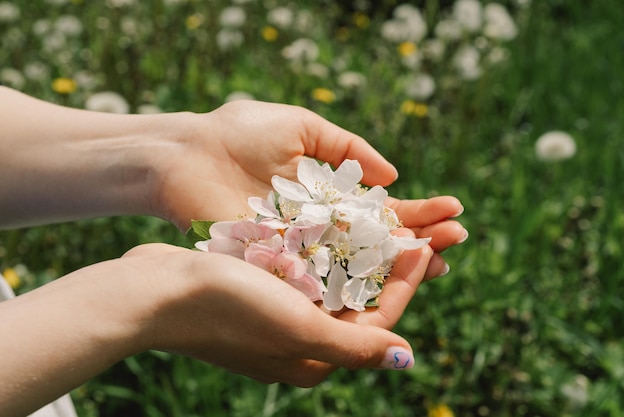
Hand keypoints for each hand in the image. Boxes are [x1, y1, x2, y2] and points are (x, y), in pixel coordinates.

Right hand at [122, 242, 434, 385]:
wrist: (156, 290)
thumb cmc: (226, 307)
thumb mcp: (297, 328)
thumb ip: (354, 346)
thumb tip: (407, 358)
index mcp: (314, 357)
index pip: (379, 320)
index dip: (407, 283)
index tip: (425, 245)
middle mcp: (300, 341)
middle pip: (361, 300)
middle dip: (391, 267)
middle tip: (419, 232)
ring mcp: (278, 317)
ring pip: (336, 281)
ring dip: (363, 253)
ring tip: (387, 222)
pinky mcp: (260, 294)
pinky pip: (307, 270)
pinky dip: (327, 249)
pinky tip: (338, 224)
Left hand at [149, 100, 465, 277]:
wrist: (184, 156)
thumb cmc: (237, 134)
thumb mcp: (302, 126)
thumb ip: (347, 147)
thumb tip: (393, 174)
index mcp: (327, 195)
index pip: (381, 209)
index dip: (416, 212)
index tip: (452, 210)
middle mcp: (320, 227)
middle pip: (377, 241)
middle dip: (418, 240)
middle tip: (459, 240)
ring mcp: (302, 249)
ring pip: (359, 264)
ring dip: (399, 264)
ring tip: (440, 261)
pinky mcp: (280, 265)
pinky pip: (325, 277)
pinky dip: (358, 280)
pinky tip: (394, 278)